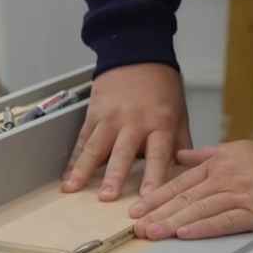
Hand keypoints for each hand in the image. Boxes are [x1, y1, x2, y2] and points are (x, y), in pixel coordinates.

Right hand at [62, 63, 191, 200]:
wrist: (138, 54)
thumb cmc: (162, 85)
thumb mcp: (179, 111)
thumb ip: (181, 142)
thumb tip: (186, 172)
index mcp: (159, 123)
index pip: (157, 155)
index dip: (153, 177)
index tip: (148, 198)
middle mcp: (134, 122)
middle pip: (122, 153)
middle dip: (113, 176)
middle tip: (106, 197)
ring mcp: (111, 117)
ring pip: (95, 146)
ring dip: (83, 169)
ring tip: (72, 188)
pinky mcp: (94, 113)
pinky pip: (83, 138)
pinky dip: (74, 157)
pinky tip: (67, 174)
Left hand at [130, 140, 252, 239]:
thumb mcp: (237, 148)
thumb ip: (206, 155)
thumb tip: (180, 154)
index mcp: (217, 164)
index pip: (179, 183)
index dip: (156, 196)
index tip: (137, 208)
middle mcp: (223, 178)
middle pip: (183, 198)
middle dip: (157, 213)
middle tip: (136, 226)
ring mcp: (238, 194)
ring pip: (198, 210)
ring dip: (173, 223)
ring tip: (153, 233)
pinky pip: (224, 221)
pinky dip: (204, 228)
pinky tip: (185, 234)